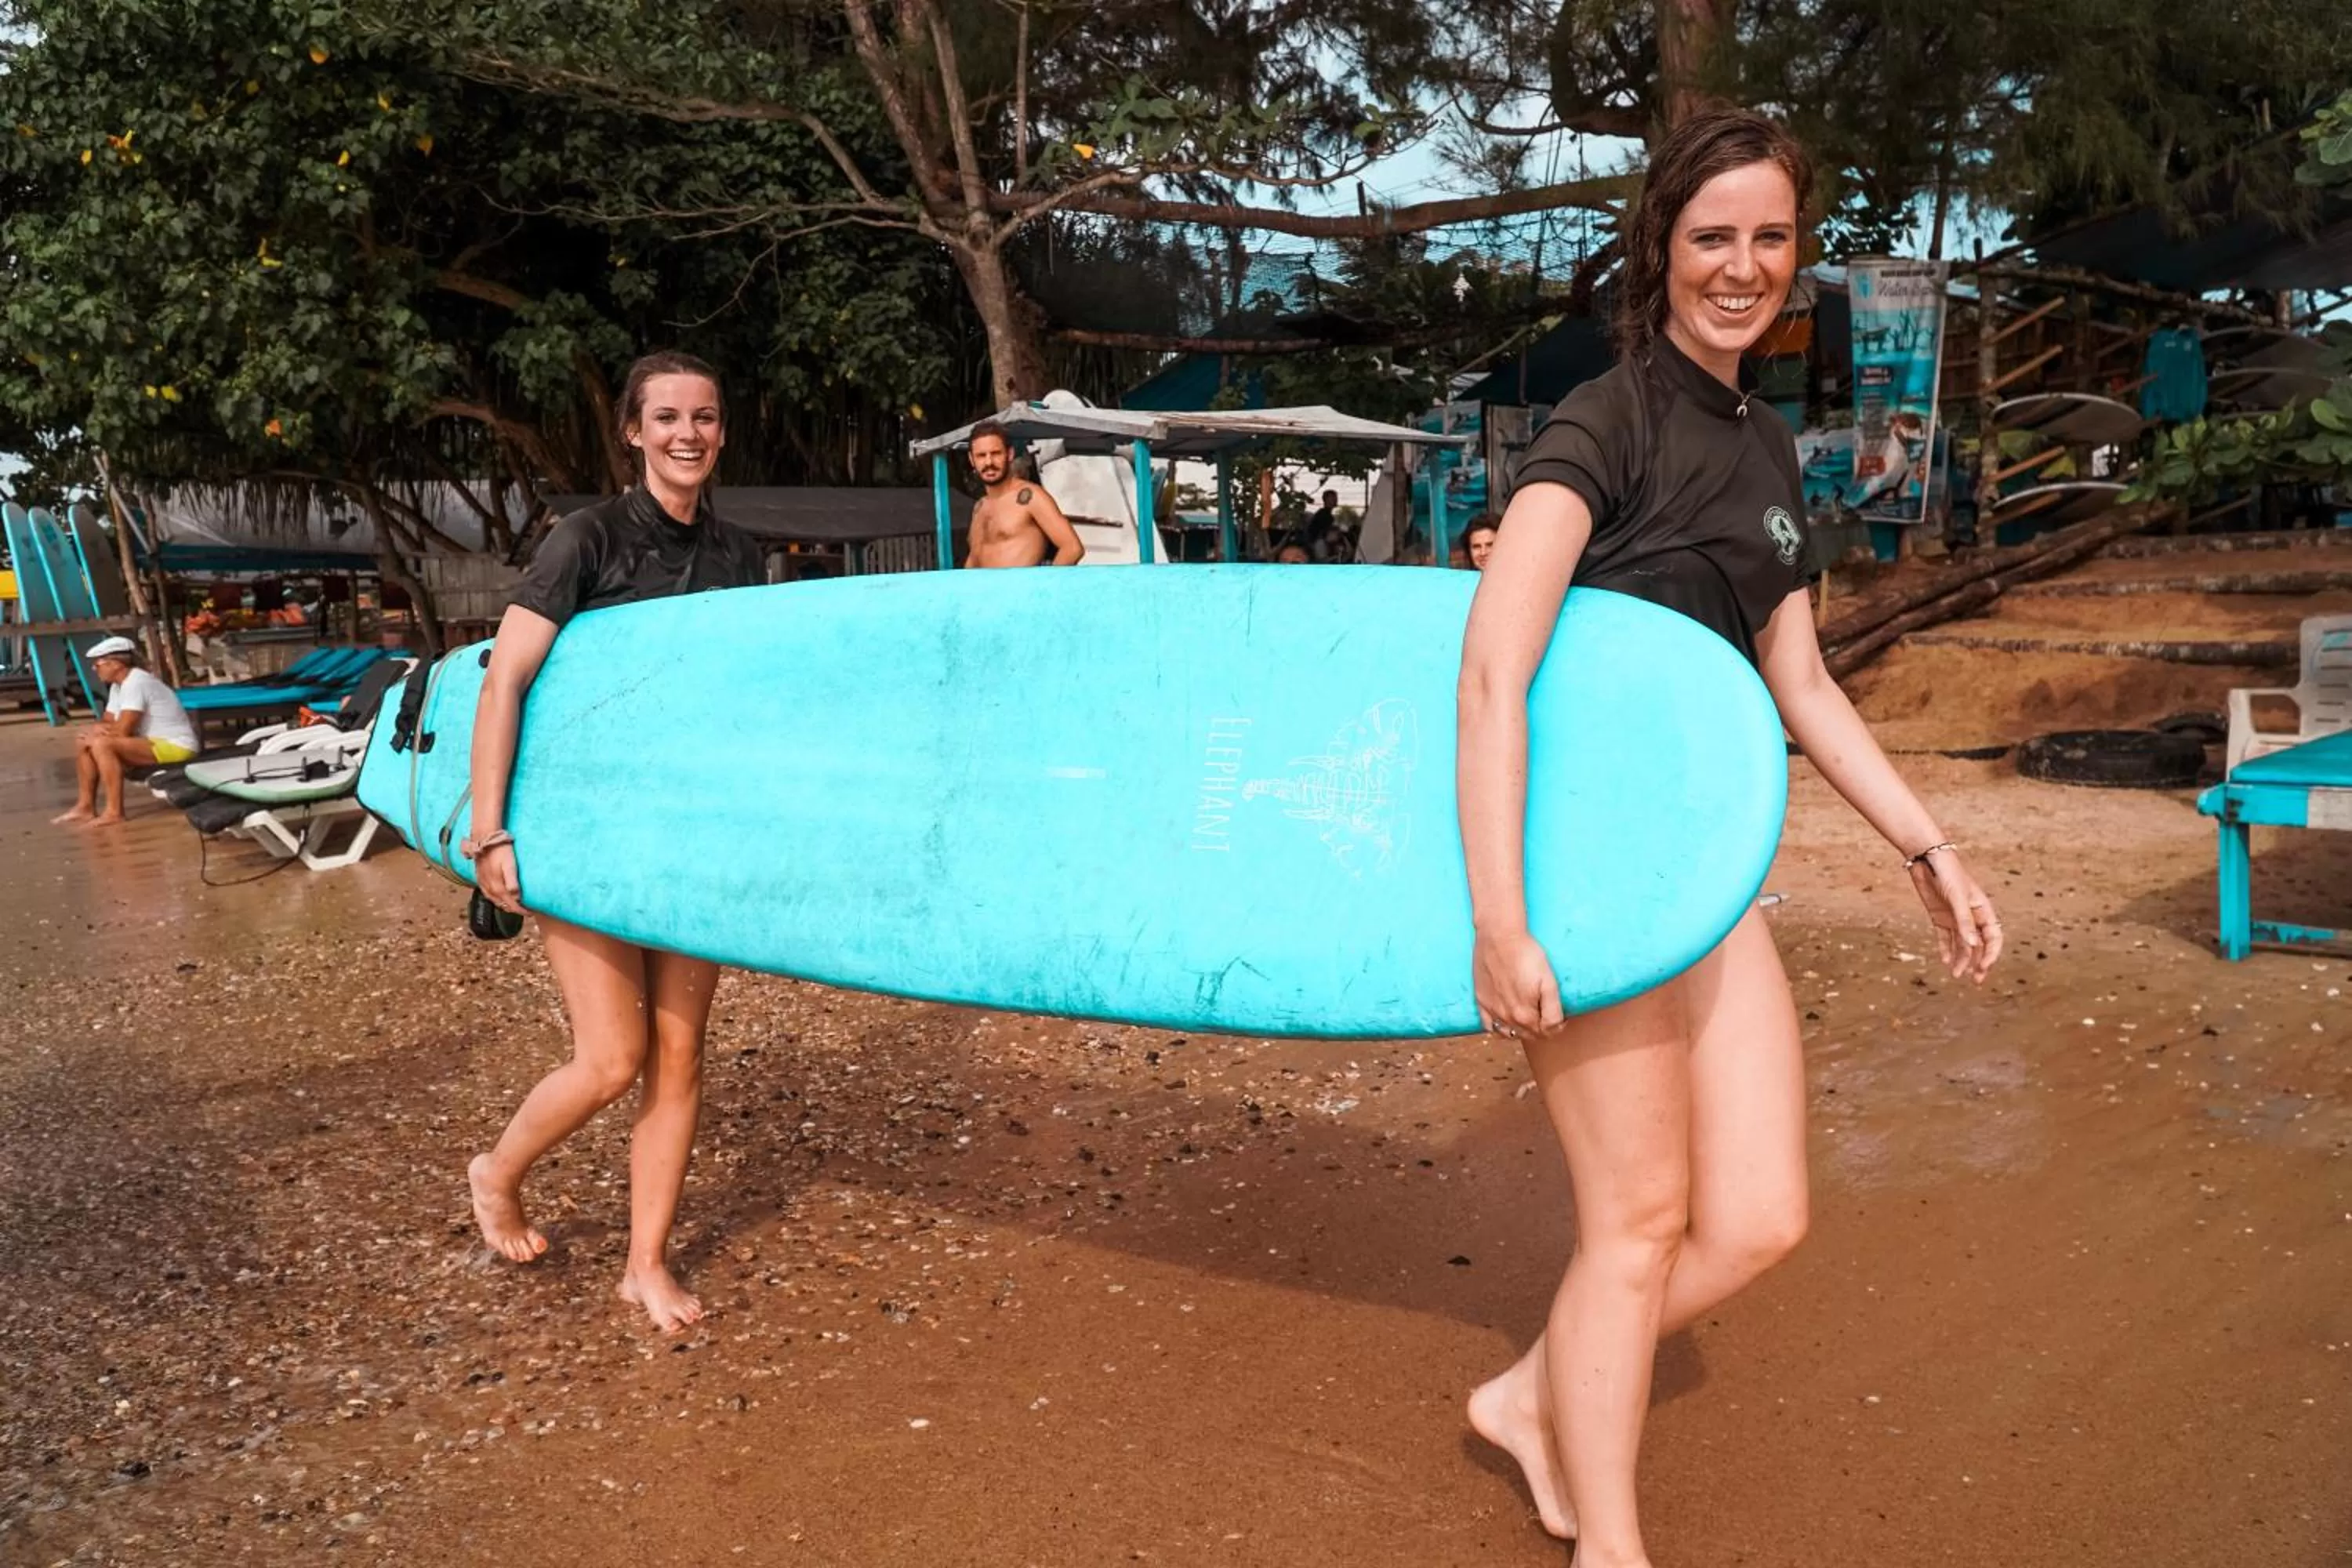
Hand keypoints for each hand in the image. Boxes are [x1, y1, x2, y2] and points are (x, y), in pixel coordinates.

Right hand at [474, 841, 523, 914]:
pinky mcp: (480, 879)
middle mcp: (489, 888)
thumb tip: (517, 899)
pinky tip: (499, 898)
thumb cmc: (500, 850)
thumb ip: (512, 883)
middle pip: (503, 905)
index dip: (521, 910)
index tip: (531, 912)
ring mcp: (483, 884)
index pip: (511, 904)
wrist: (484, 839)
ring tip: (515, 906)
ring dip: (505, 905)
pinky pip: (488, 895)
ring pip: (495, 901)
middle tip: (526, 910)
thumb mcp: (509, 865)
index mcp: (498, 887)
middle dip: (514, 909)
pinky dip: (495, 900)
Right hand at [1473, 927, 1564, 1039]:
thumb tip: (1555, 1027)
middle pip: (1528, 1035)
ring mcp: (1492, 1010)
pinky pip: (1488, 1026)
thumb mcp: (1549, 982)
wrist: (1499, 937)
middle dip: (1540, 1029)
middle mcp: (1507, 1018)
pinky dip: (1498, 1028)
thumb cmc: (1526, 955)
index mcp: (1525, 1015)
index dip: (1557, 1026)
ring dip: (1521, 1030)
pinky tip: (1504, 1020)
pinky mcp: (1481, 1001)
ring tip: (1529, 1018)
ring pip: (1509, 1033)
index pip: (1546, 1032)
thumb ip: (1553, 1010)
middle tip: (1547, 1015)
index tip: (1561, 1015)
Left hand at [1907, 847, 2000, 982]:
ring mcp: (1955, 917)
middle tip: (1976, 981)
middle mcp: (1971, 915)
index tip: (1984, 967)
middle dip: (1978, 962)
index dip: (1991, 953)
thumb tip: (1973, 945)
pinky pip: (1945, 938)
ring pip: (1962, 944)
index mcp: (1983, 909)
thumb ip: (1964, 921)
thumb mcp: (1956, 898)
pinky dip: (1946, 949)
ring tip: (1956, 975)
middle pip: (1979, 944)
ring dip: (1961, 959)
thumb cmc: (1947, 874)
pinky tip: (1945, 961)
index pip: (1993, 937)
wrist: (1926, 858)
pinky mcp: (1939, 917)